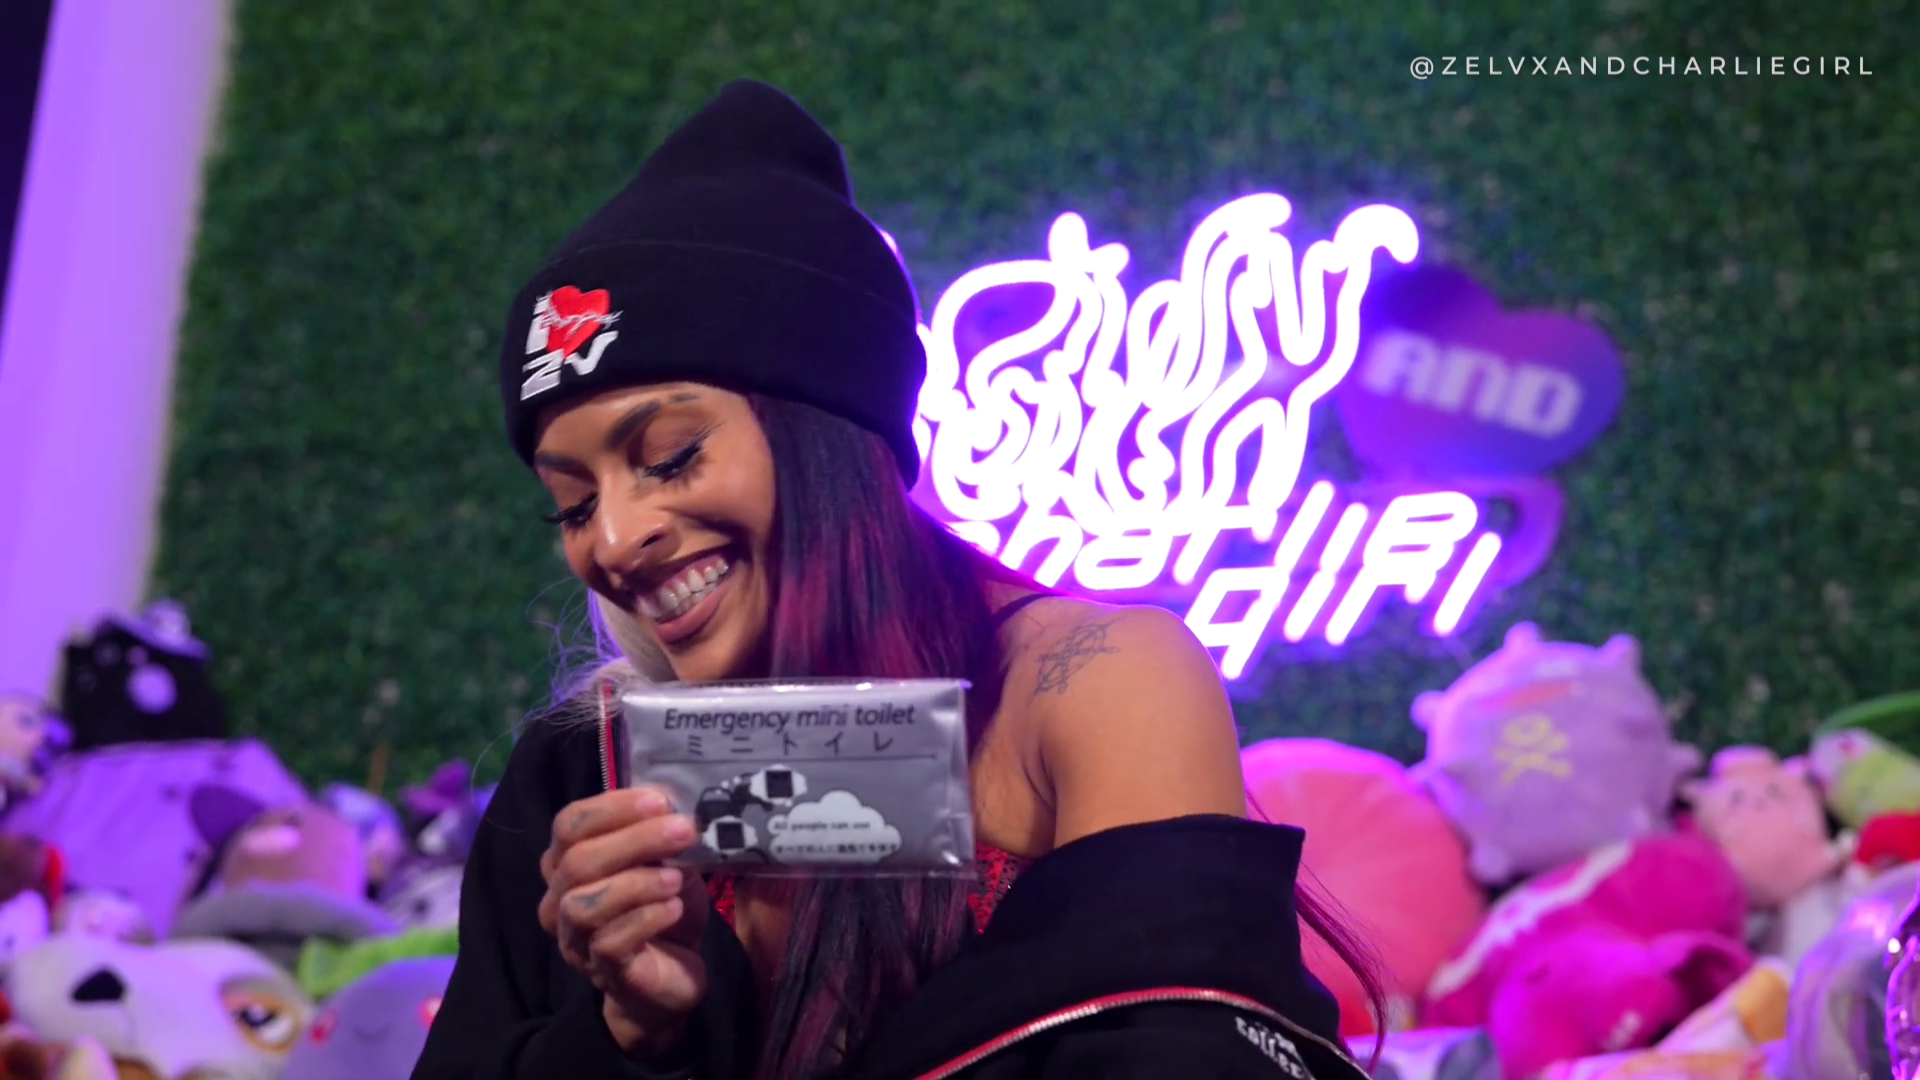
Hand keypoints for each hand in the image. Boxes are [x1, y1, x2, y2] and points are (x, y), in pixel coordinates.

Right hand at [538, 786, 708, 1057]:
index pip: (569, 825)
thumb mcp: (666, 863)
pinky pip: (609, 942)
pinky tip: (673, 909)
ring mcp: (575, 940)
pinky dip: (645, 919)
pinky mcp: (602, 971)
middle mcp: (559, 900)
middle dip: (634, 840)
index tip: (659, 801)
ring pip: (583, 905)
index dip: (612, 808)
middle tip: (682, 830)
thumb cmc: (664, 908)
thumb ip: (659, 836)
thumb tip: (673, 805)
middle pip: (577, 862)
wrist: (674, 975)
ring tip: (676, 878)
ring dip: (636, 883)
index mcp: (568, 863)